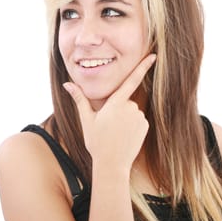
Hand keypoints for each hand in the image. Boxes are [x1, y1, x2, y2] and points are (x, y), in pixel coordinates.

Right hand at [63, 54, 156, 169]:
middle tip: (107, 127)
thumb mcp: (86, 119)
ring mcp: (139, 117)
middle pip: (124, 100)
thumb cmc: (96, 142)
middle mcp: (130, 107)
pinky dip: (132, 126)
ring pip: (131, 111)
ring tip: (115, 134)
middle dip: (117, 109)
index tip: (154, 56)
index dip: (143, 67)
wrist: (112, 164)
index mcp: (115, 103)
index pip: (131, 80)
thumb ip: (79, 99)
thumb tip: (67, 84)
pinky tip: (124, 137)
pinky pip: (138, 120)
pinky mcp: (145, 126)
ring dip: (124, 118)